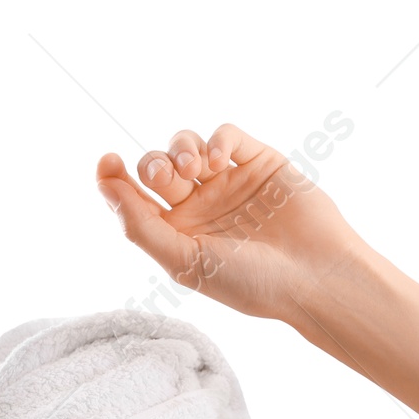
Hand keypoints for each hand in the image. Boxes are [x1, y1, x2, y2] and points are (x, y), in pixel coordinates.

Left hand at [95, 122, 368, 324]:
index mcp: (179, 236)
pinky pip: (227, 136)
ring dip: (180, 147)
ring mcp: (229, 183)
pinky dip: (217, 139)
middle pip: (158, 169)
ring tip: (193, 165)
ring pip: (187, 146)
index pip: (135, 200)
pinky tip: (218, 158)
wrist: (314, 275)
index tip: (106, 163)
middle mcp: (200, 208)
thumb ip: (141, 227)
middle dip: (154, 165)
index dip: (114, 179)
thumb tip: (104, 186)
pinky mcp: (259, 162)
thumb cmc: (252, 282)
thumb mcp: (185, 263)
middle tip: (166, 176)